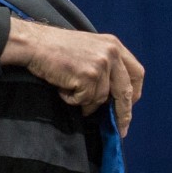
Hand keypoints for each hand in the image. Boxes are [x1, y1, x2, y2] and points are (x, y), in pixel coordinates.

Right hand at [3, 19, 144, 135]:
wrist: (34, 43)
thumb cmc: (56, 47)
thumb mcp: (90, 47)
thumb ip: (106, 64)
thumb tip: (114, 96)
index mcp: (114, 45)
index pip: (137, 73)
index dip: (134, 93)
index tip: (129, 106)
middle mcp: (111, 53)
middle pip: (125, 92)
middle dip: (122, 113)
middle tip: (121, 129)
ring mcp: (100, 65)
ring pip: (100, 99)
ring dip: (84, 100)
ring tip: (67, 86)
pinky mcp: (88, 76)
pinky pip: (84, 100)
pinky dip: (71, 98)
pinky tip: (62, 86)